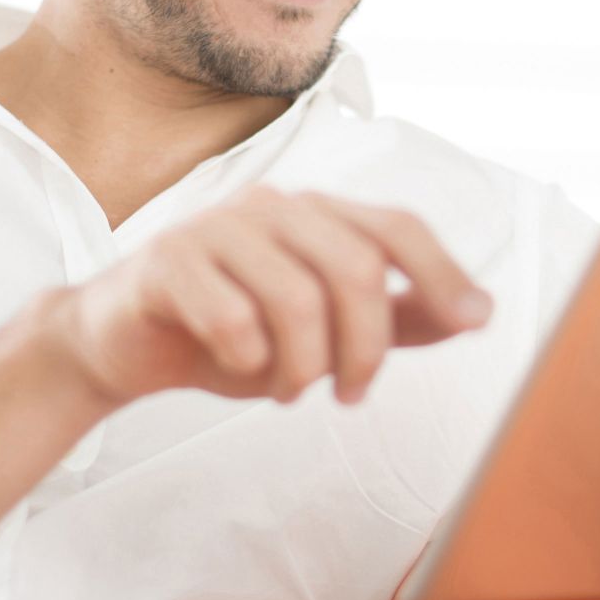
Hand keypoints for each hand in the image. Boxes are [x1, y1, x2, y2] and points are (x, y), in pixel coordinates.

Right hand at [54, 186, 492, 406]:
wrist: (124, 339)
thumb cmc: (234, 327)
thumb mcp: (327, 328)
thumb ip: (397, 317)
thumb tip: (476, 312)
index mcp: (317, 213)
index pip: (397, 226)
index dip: (442, 271)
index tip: (475, 321)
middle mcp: (274, 207)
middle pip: (355, 267)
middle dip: (366, 346)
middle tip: (353, 393)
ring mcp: (218, 226)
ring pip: (297, 296)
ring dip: (305, 366)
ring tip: (291, 390)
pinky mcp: (170, 259)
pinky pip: (231, 316)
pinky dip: (248, 360)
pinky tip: (242, 367)